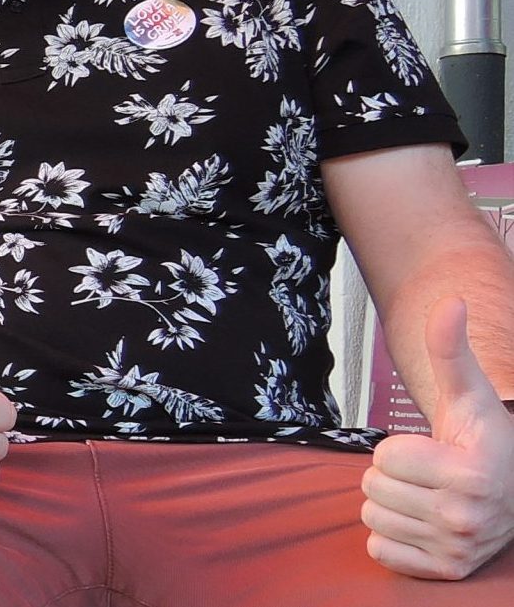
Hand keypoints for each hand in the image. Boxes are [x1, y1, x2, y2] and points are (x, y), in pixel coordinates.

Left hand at [363, 297, 513, 579]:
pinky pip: (380, 550)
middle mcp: (466, 518)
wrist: (510, 486)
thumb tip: (449, 302)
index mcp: (469, 475)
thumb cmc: (483, 438)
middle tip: (427, 473)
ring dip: (391, 504)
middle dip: (392, 475)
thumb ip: (450, 350)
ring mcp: (458, 549)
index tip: (433, 450)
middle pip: (372, 488)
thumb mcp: (468, 393)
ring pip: (373, 517)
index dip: (400, 448)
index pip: (384, 457)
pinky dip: (393, 537)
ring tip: (427, 495)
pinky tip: (422, 522)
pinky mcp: (445, 570)